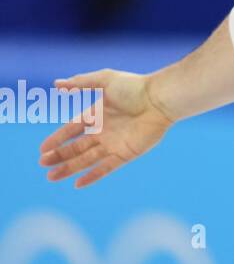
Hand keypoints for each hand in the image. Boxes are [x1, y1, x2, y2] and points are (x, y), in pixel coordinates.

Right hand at [38, 70, 175, 187]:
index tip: (42, 149)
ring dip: (69, 168)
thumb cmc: (135, 87)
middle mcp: (104, 131)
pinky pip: (106, 167)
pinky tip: (77, 184)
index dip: (57, 139)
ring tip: (51, 177)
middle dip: (59, 156)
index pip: (72, 129)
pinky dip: (92, 176)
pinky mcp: (127, 153)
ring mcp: (115, 143)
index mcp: (97, 114)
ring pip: (87, 159)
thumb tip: (57, 83)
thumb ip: (82, 82)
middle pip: (77, 147)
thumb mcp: (105, 80)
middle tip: (43, 164)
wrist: (160, 99)